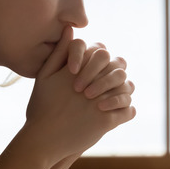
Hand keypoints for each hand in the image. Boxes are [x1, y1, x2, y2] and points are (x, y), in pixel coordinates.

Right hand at [27, 27, 135, 159]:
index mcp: (79, 71)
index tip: (96, 69)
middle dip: (117, 72)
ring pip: (127, 89)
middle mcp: (92, 84)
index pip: (102, 53)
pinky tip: (119, 112)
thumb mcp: (45, 76)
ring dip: (124, 91)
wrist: (43, 140)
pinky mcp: (106, 122)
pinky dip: (126, 111)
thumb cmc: (41, 107)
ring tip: (117, 96)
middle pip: (118, 68)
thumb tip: (70, 29)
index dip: (103, 59)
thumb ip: (59, 52)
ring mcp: (101, 103)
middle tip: (111, 80)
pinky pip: (128, 111)